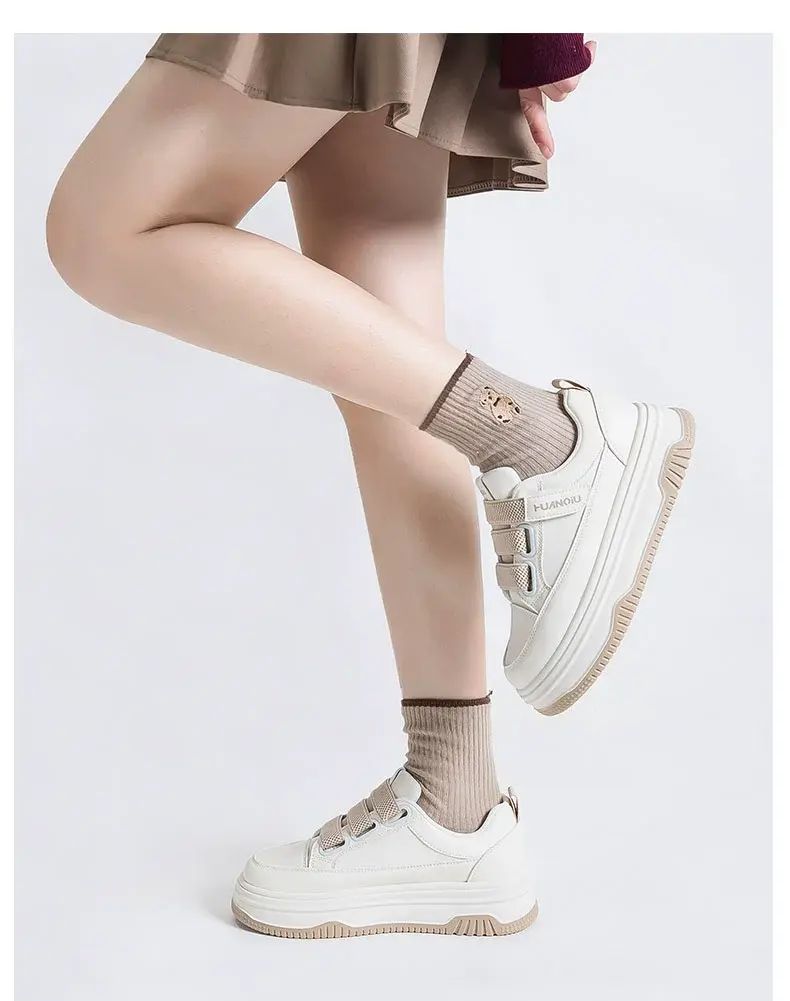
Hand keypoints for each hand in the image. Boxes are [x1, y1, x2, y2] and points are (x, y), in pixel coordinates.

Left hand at [518, 39, 596, 159]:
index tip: (548, 152)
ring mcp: (542, 69)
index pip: (532, 110)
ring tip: (566, 48)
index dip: (540, 132)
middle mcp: (531, 75)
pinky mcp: (555, 60)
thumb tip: (588, 55)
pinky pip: (579, 69)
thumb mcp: (543, 52)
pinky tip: (586, 45)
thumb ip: (562, 63)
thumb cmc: (534, 33)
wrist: (531, 15)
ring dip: (575, 66)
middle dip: (566, 78)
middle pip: (561, 94)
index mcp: (523, 77)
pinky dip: (587, 57)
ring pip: (570, 84)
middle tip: (562, 58)